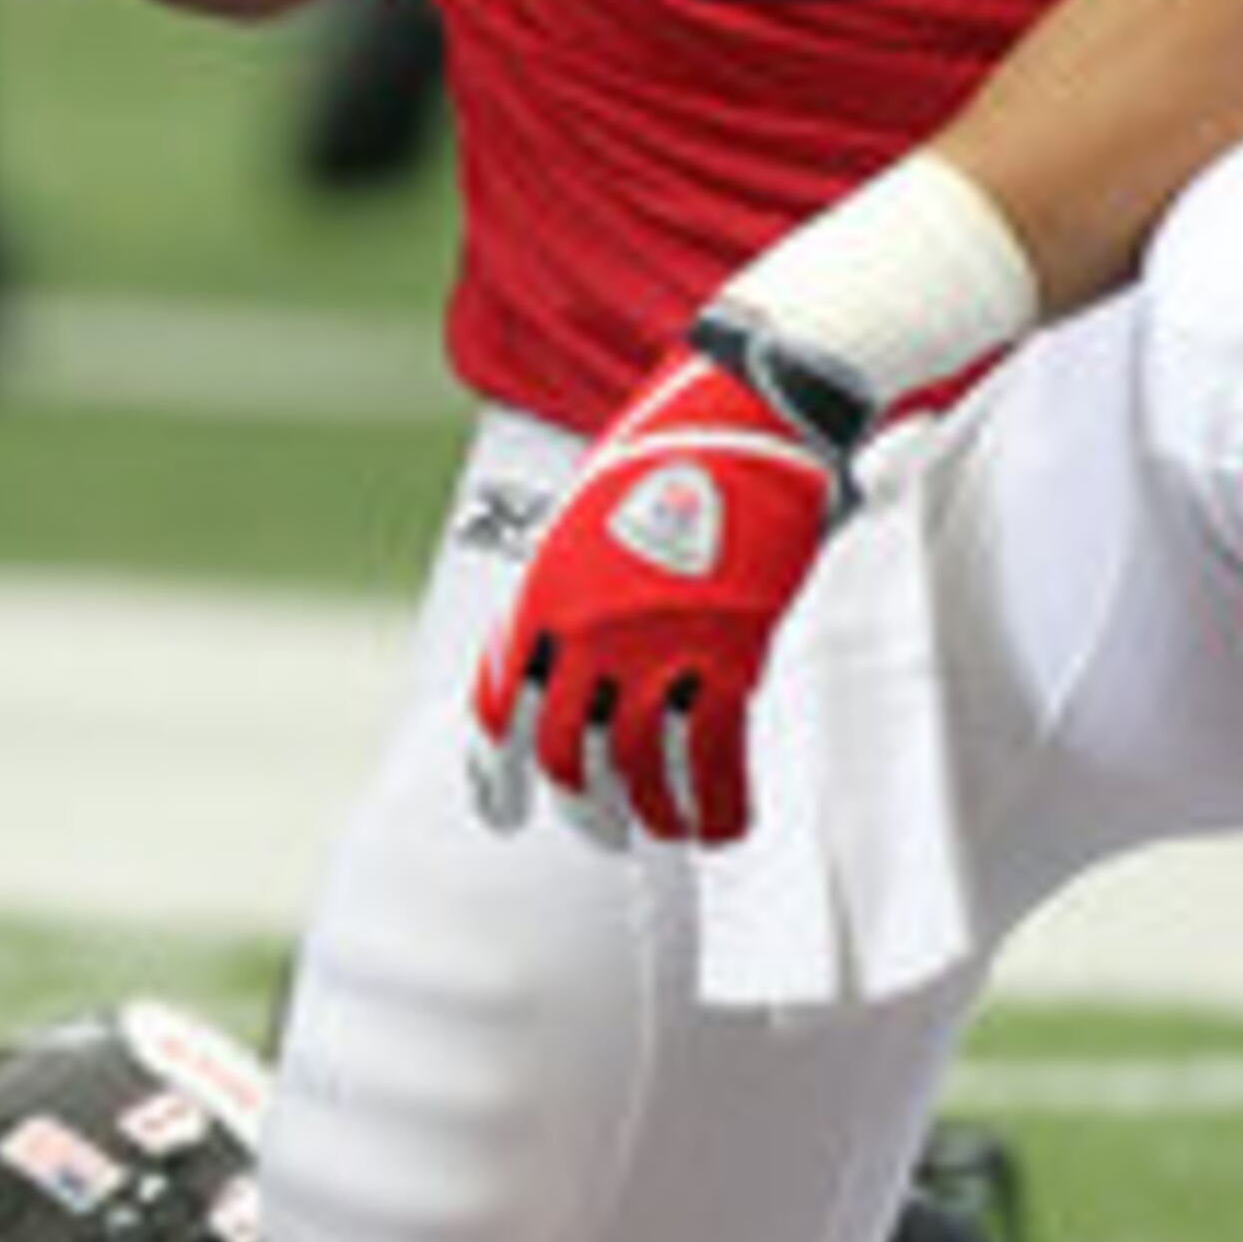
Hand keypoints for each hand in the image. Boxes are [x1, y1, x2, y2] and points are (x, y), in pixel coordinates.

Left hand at [468, 329, 859, 848]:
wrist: (747, 412)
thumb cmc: (666, 454)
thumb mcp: (582, 520)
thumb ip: (561, 597)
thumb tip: (547, 667)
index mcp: (543, 593)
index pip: (497, 710)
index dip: (495, 775)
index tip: (503, 813)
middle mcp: (591, 631)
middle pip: (568, 755)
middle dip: (581, 805)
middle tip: (600, 826)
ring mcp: (663, 646)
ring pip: (642, 771)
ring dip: (650, 814)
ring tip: (662, 829)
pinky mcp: (734, 653)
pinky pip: (718, 761)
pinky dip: (717, 806)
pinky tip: (718, 824)